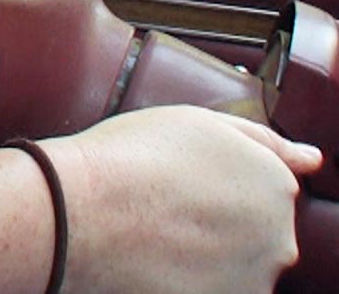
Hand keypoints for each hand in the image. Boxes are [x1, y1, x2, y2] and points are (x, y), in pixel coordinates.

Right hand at [42, 105, 321, 293]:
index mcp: (274, 183)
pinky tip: (156, 256)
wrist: (84, 210)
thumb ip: (262, 139)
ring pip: (236, 263)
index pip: (263, 185)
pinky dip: (190, 277)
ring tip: (156, 228)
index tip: (181, 178)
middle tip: (166, 201)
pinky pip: (216, 287)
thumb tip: (312, 160)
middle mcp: (278, 236)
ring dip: (205, 250)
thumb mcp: (198, 121)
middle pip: (254, 228)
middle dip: (218, 218)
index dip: (216, 179)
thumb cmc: (133, 154)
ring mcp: (253, 279)